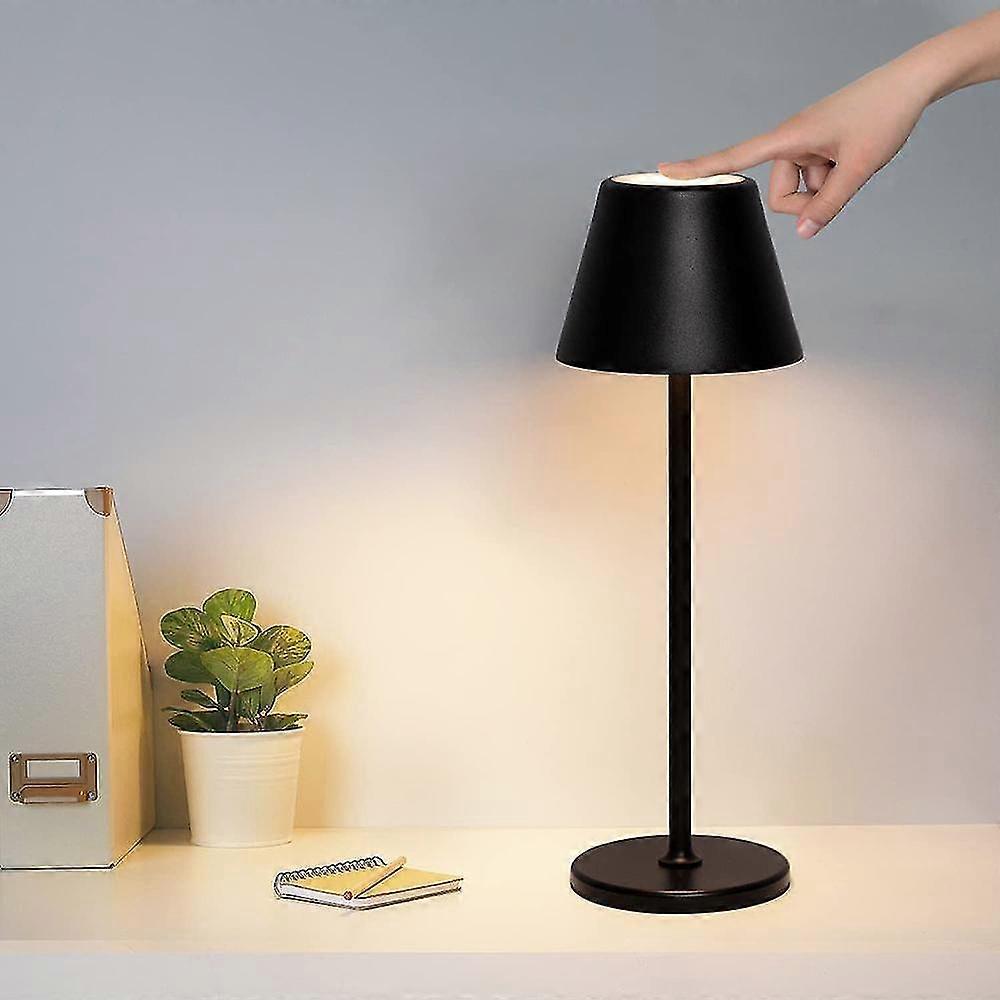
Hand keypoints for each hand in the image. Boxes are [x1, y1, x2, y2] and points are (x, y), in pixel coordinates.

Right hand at [660, 61, 929, 238]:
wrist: (913, 83)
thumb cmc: (885, 114)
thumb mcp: (859, 168)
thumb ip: (829, 205)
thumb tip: (803, 232)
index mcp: (789, 137)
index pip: (734, 158)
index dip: (698, 168)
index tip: (664, 172)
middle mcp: (790, 139)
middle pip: (779, 194)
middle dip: (806, 200)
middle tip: (840, 180)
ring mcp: (804, 144)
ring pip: (799, 189)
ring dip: (824, 188)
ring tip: (853, 163)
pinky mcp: (817, 146)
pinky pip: (814, 178)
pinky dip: (832, 178)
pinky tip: (854, 159)